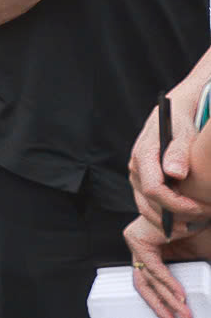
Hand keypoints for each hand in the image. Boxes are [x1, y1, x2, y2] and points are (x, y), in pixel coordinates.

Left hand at [123, 214, 210, 317]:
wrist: (199, 210)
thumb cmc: (198, 230)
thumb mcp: (195, 259)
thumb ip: (188, 276)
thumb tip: (187, 301)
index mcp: (152, 253)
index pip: (150, 283)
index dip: (162, 302)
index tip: (175, 317)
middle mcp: (141, 248)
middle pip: (145, 285)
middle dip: (162, 306)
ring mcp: (137, 243)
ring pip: (149, 279)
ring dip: (168, 299)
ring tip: (183, 313)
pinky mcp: (140, 239)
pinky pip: (153, 267)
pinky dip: (167, 283)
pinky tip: (181, 296)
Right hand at [133, 86, 210, 229]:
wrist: (172, 114)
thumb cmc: (180, 123)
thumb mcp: (184, 133)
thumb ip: (179, 152)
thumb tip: (175, 172)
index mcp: (144, 155)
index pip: (154, 189)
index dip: (176, 205)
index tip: (199, 209)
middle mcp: (135, 168)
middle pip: (148, 205)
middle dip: (174, 218)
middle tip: (202, 221)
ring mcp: (137, 176)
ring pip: (146, 209)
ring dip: (169, 222)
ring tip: (196, 224)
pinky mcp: (142, 181)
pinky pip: (149, 206)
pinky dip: (166, 216)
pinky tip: (187, 218)